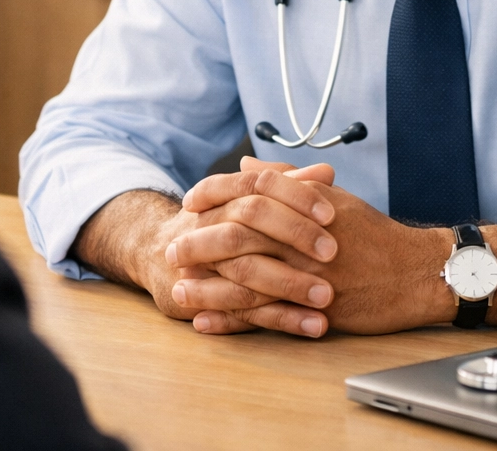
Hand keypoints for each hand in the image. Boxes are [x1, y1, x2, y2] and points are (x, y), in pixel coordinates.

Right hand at [73, 163, 339, 338]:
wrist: (163, 256)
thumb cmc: (221, 224)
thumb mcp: (252, 200)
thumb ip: (289, 185)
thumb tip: (326, 171)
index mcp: (221, 195)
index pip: (257, 185)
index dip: (294, 196)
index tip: (331, 212)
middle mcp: (205, 225)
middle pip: (248, 227)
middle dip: (292, 239)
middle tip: (333, 253)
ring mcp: (199, 265)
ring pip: (245, 275)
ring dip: (290, 288)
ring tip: (328, 299)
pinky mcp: (201, 302)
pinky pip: (244, 314)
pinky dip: (282, 321)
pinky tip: (313, 326)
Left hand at [176, 159, 455, 335]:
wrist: (415, 272)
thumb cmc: (374, 234)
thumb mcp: (333, 198)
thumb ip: (286, 180)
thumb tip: (245, 165)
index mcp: (306, 203)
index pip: (250, 189)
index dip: (215, 192)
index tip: (189, 200)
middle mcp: (304, 235)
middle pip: (239, 233)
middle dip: (200, 242)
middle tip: (173, 248)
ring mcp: (308, 273)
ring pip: (245, 277)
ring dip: (207, 286)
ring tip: (179, 290)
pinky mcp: (314, 308)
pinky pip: (264, 315)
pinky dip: (230, 320)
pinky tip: (206, 322)